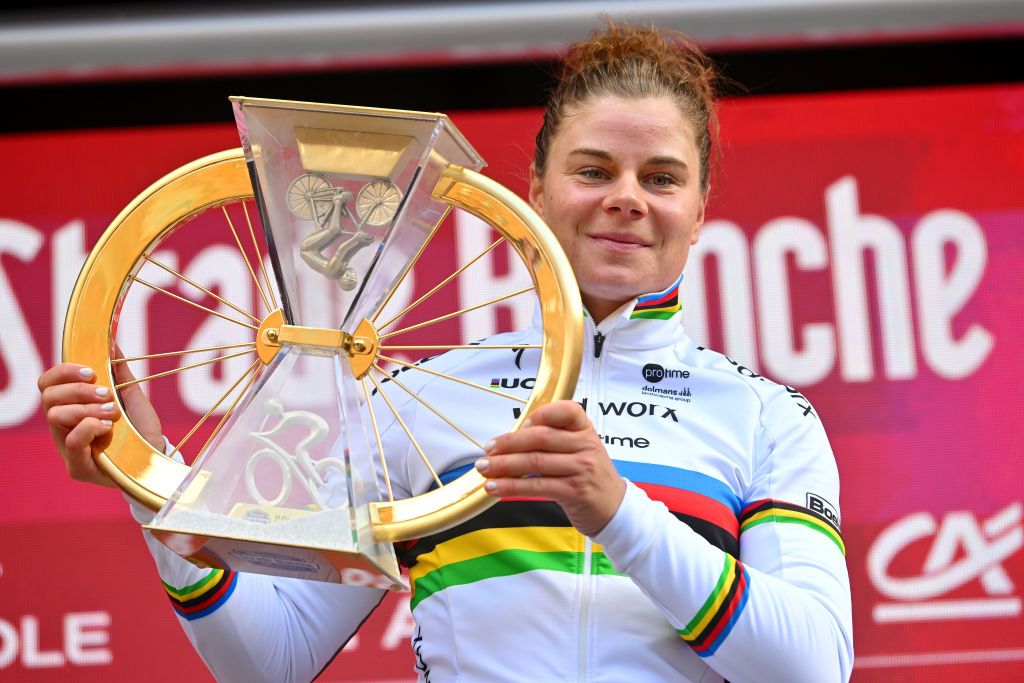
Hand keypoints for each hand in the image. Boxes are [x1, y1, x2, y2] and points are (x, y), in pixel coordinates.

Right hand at [38, 356, 162, 486]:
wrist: (156, 454)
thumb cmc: (139, 427)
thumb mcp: (130, 395)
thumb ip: (118, 372)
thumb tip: (113, 343)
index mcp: (70, 407)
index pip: (48, 383)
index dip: (64, 371)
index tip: (91, 371)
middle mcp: (63, 427)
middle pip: (48, 396)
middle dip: (78, 389)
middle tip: (106, 393)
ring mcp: (67, 448)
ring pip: (56, 416)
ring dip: (87, 408)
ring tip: (112, 413)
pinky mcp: (77, 468)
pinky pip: (71, 442)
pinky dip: (89, 427)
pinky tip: (107, 427)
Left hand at [476, 400, 625, 536]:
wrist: (615, 508)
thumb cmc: (590, 477)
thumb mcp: (580, 450)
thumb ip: (554, 440)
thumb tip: (511, 439)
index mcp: (585, 430)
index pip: (566, 410)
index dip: (540, 414)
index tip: (520, 423)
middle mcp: (586, 445)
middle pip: (541, 438)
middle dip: (509, 443)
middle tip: (487, 450)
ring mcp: (581, 469)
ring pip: (535, 462)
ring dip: (504, 466)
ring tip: (484, 469)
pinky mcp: (574, 492)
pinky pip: (537, 486)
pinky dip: (512, 486)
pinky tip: (495, 487)